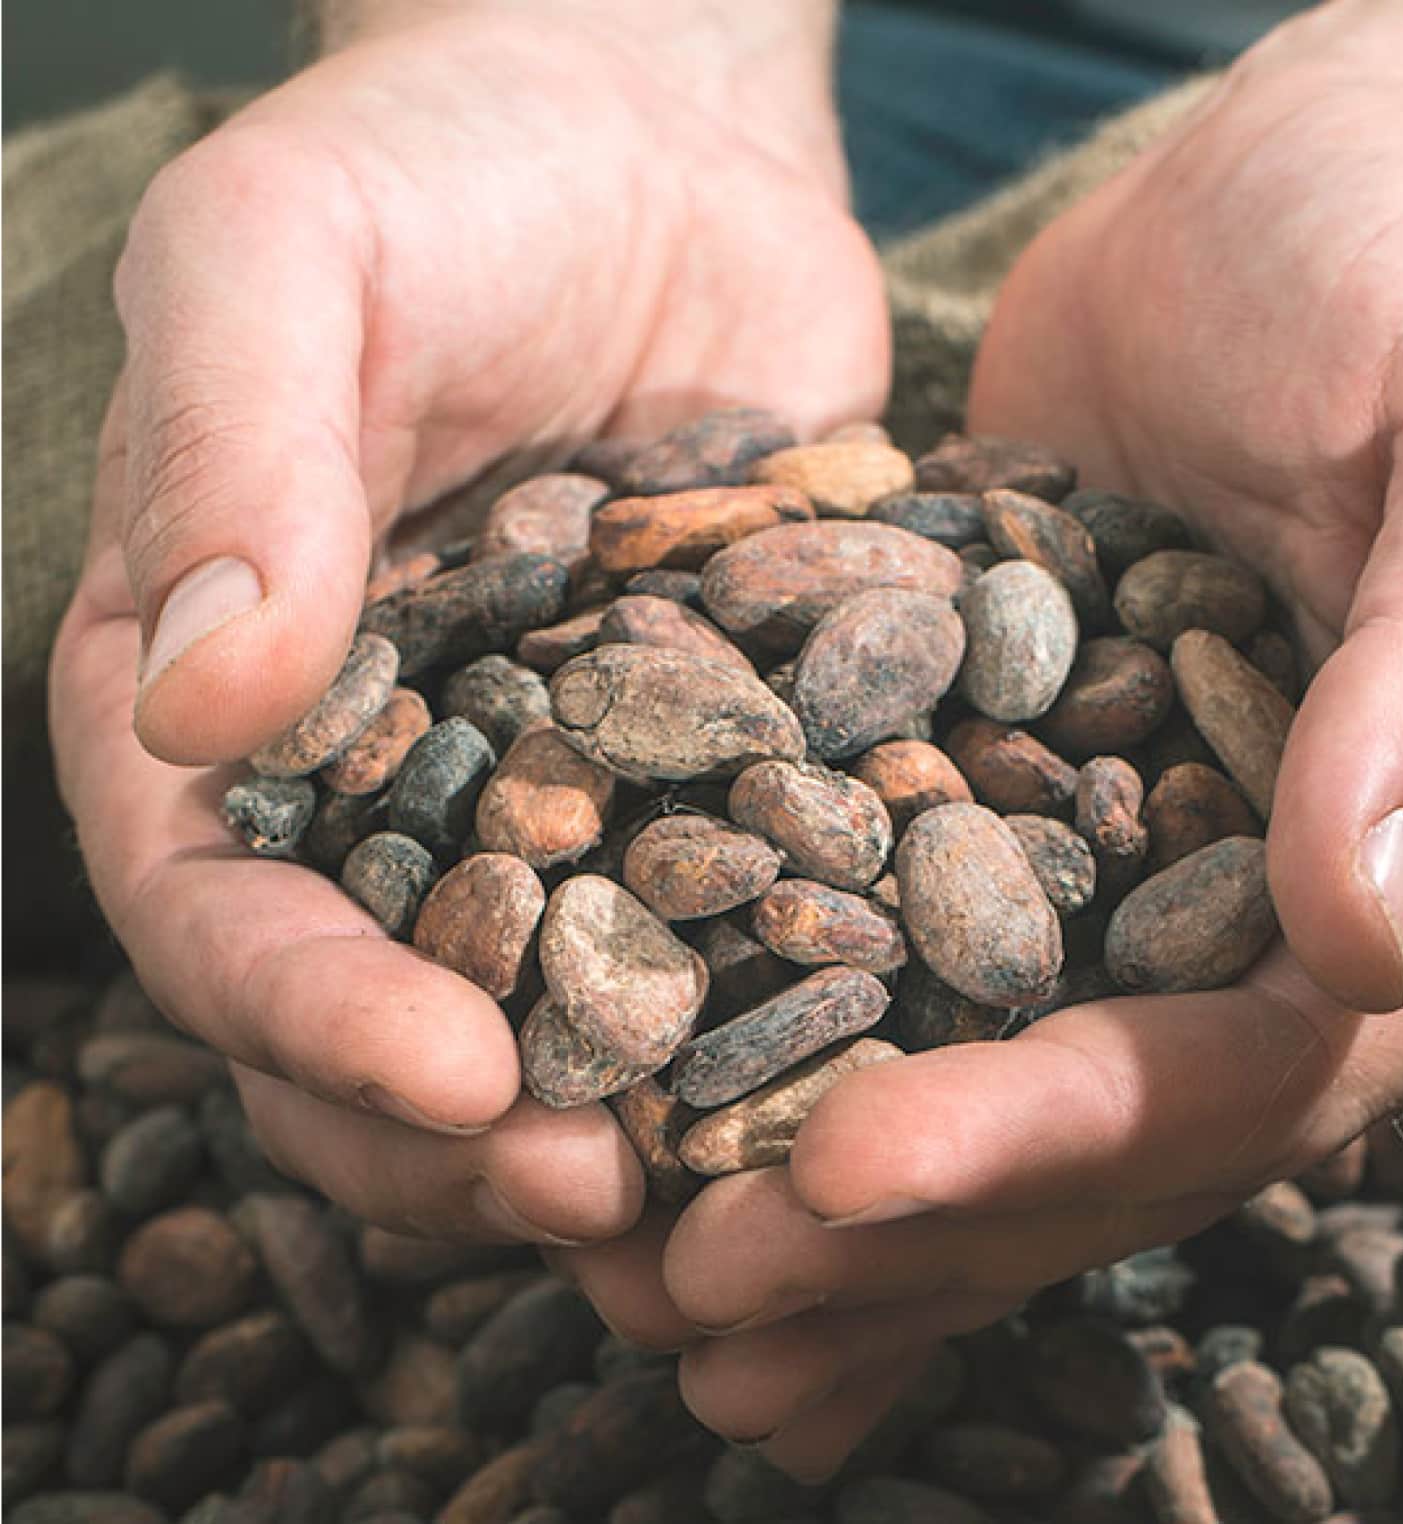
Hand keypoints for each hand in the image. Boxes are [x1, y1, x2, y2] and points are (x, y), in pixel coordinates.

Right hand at [49, 0, 886, 1243]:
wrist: (653, 132)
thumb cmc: (440, 162)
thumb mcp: (290, 257)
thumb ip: (233, 463)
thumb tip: (191, 707)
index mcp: (227, 694)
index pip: (223, 905)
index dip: (313, 1016)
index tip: (451, 1079)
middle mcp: (386, 775)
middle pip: (387, 1017)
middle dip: (476, 1137)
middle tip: (608, 1196)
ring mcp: (563, 783)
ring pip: (566, 1012)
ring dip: (633, 1120)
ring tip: (737, 1191)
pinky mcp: (718, 757)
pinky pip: (740, 909)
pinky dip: (781, 1009)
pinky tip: (872, 1070)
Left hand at [627, 0, 1402, 1472]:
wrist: (1328, 174)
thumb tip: (1364, 937)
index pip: (1253, 1069)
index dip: (1056, 1138)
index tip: (848, 1171)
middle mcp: (1305, 916)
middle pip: (1103, 1132)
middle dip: (900, 1217)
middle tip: (682, 1280)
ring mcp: (1158, 863)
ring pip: (991, 1073)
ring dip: (819, 1186)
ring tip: (629, 1265)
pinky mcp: (1027, 784)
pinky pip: (906, 939)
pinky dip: (789, 1031)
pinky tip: (654, 1116)